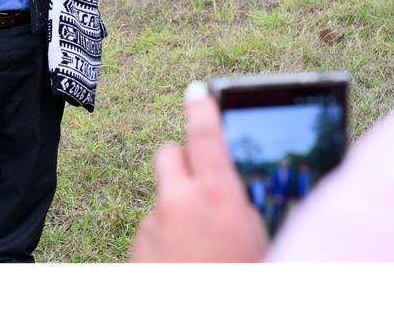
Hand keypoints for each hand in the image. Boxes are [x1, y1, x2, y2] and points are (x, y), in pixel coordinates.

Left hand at [130, 83, 268, 261]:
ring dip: (177, 209)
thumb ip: (239, 208)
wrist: (191, 312)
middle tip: (202, 178)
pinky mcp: (136, 246)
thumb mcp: (257, 240)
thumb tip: (230, 193)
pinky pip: (152, 229)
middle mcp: (177, 203)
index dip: (202, 108)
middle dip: (182, 159)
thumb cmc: (238, 276)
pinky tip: (184, 262)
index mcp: (216, 197)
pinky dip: (166, 239)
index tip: (199, 92)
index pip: (205, 135)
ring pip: (162, 197)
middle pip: (168, 154)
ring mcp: (152, 224)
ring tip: (203, 244)